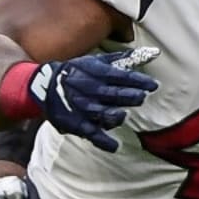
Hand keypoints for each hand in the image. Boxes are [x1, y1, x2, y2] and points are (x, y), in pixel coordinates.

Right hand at [29, 48, 158, 152]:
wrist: (46, 85)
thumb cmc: (77, 72)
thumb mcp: (95, 61)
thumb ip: (123, 59)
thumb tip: (153, 53)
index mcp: (96, 73)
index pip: (122, 76)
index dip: (139, 81)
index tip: (152, 85)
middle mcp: (91, 90)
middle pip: (115, 95)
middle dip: (131, 97)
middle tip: (140, 98)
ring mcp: (84, 108)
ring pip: (104, 114)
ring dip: (117, 116)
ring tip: (122, 114)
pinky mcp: (78, 123)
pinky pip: (92, 134)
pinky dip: (104, 142)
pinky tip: (114, 146)